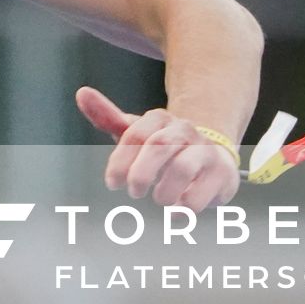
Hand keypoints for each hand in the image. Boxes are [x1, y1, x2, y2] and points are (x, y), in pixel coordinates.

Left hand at [75, 86, 240, 210]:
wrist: (211, 155)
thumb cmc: (163, 147)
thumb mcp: (135, 132)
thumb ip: (108, 116)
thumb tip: (81, 93)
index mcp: (159, 119)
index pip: (135, 134)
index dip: (120, 162)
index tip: (113, 184)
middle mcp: (184, 130)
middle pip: (159, 145)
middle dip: (141, 174)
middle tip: (134, 192)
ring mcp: (206, 151)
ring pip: (182, 168)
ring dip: (163, 192)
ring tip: (159, 200)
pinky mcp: (223, 174)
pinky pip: (202, 194)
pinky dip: (185, 207)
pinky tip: (178, 210)